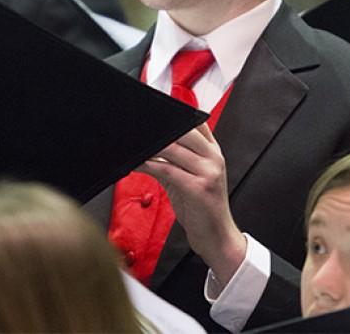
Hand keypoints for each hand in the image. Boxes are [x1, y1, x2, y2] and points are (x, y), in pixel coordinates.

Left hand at [136, 122, 245, 283]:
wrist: (216, 236)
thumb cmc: (201, 208)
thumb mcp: (189, 178)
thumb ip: (172, 159)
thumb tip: (147, 147)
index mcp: (214, 152)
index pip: (197, 121)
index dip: (176, 114)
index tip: (153, 114)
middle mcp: (214, 158)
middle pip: (184, 130)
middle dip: (159, 130)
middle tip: (137, 130)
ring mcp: (209, 172)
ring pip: (173, 148)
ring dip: (149, 147)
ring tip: (133, 146)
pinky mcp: (199, 188)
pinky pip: (167, 169)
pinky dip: (148, 165)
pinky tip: (137, 165)